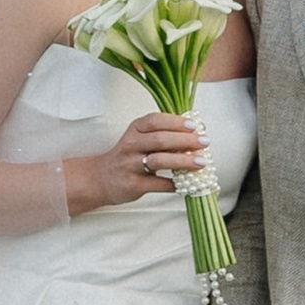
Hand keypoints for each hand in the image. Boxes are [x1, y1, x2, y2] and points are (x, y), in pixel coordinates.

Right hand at [73, 111, 206, 215]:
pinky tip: (187, 183)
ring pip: (159, 160)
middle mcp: (131, 144)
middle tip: (204, 143)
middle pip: (160, 139)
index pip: (156, 120)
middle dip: (185, 140)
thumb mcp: (139, 138)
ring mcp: (130, 165)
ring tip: (201, 163)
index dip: (176, 122)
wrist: (100, 178)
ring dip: (183, 161)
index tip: (195, 126)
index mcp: (135, 129)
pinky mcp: (133, 184)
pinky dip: (175, 184)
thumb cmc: (127, 156)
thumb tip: (195, 135)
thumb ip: (162, 134)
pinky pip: (157, 184)